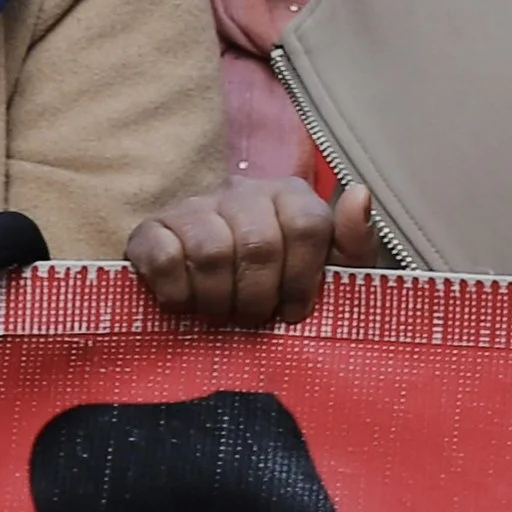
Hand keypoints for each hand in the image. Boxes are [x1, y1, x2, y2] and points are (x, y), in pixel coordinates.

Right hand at [127, 178, 382, 327]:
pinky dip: (177, 293)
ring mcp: (194, 206)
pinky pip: (164, 256)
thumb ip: (354, 241)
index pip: (308, 225)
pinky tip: (185, 306)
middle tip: (252, 320)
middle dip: (258, 298)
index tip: (293, 311)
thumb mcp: (329, 272)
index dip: (303, 279)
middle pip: (259, 244)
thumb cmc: (278, 287)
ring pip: (211, 250)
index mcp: (290, 196)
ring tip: (221, 316)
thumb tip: (359, 195)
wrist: (209, 298)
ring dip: (218, 301)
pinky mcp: (151, 230)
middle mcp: (243, 192)